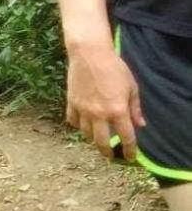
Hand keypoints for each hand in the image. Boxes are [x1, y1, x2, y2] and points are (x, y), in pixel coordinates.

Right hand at [65, 41, 144, 161]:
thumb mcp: (131, 87)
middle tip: (110, 156)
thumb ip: (135, 108)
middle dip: (107, 152)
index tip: (131, 157)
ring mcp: (83, 109)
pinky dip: (77, 125)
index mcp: (117, 110)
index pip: (126, 137)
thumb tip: (140, 124)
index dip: (130, 150)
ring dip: (92, 138)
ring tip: (97, 138)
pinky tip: (82, 124)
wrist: (89, 54)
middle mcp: (99, 114)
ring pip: (86, 133)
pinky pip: (72, 121)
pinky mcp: (71, 102)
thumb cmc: (114, 68)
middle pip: (101, 142)